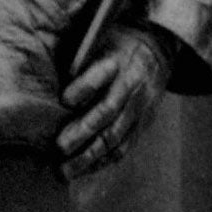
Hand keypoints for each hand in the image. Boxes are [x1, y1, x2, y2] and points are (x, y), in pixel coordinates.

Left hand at [56, 24, 173, 178]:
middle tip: (59, 147)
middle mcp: (132, 85)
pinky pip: (124, 147)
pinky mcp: (144, 123)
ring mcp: (141, 107)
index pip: (101, 75)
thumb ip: (81, 61)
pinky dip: (103, 162)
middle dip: (81, 133)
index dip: (83, 88)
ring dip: (89, 157)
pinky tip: (84, 170)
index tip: (64, 100)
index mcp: (119, 60)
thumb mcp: (102, 40)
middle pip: (107, 112)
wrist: (159, 50)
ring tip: (65, 171)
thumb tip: (52, 89)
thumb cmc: (118, 46)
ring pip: (115, 137)